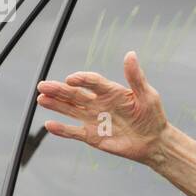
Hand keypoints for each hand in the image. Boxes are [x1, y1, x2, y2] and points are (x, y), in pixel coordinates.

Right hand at [36, 51, 167, 163]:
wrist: (154, 141)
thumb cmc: (152, 115)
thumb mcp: (147, 95)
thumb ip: (135, 77)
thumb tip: (130, 54)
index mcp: (110, 91)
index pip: (92, 82)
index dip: (82, 79)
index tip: (71, 79)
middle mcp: (98, 103)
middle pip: (75, 94)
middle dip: (59, 90)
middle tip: (43, 85)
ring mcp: (93, 119)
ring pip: (70, 110)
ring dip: (55, 105)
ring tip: (41, 98)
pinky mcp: (92, 136)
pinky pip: (74, 132)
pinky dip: (62, 129)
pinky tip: (49, 124)